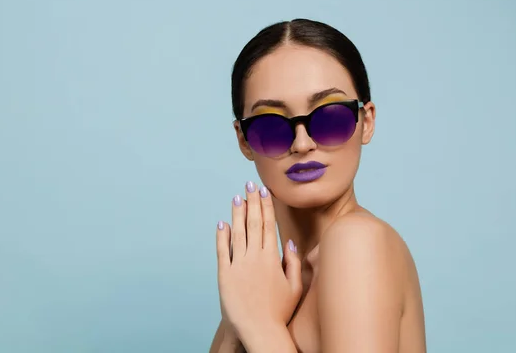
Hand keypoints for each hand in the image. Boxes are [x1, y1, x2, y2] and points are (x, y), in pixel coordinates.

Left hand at [215, 181, 301, 341]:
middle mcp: (255, 257)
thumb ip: (292, 263)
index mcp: (272, 258)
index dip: (266, 206)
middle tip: (250, 185)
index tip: (264, 191)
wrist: (260, 330)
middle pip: (253, 223)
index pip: (268, 225)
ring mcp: (239, 265)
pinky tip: (221, 222)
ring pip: (237, 233)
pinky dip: (221, 235)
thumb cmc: (279, 312)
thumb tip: (289, 242)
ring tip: (237, 197)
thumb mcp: (294, 287)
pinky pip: (222, 251)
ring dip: (237, 213)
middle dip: (252, 202)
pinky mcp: (225, 275)